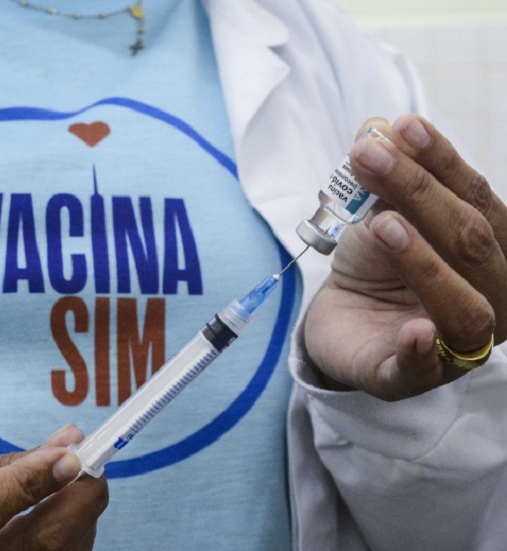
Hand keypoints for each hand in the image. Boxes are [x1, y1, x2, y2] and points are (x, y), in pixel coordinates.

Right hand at [0, 425, 107, 550]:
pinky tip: (66, 506)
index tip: (70, 453)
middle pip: (38, 544)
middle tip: (89, 461)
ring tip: (77, 478)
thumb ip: (12, 463)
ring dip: (81, 514)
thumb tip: (72, 437)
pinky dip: (73, 532)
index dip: (30, 482)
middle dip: (79, 498)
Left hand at [304, 114, 506, 399]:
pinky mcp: (410, 378)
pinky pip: (424, 372)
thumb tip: (377, 130)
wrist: (341, 317)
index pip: (478, 201)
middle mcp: (491, 298)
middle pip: (473, 245)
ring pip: (466, 309)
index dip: (444, 163)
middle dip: (421, 195)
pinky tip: (413, 331)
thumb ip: (385, 181)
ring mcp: (457, 345)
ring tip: (383, 224)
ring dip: (426, 262)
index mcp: (490, 253)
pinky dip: (421, 353)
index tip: (404, 127)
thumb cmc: (375, 264)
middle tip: (371, 157)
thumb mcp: (378, 214)